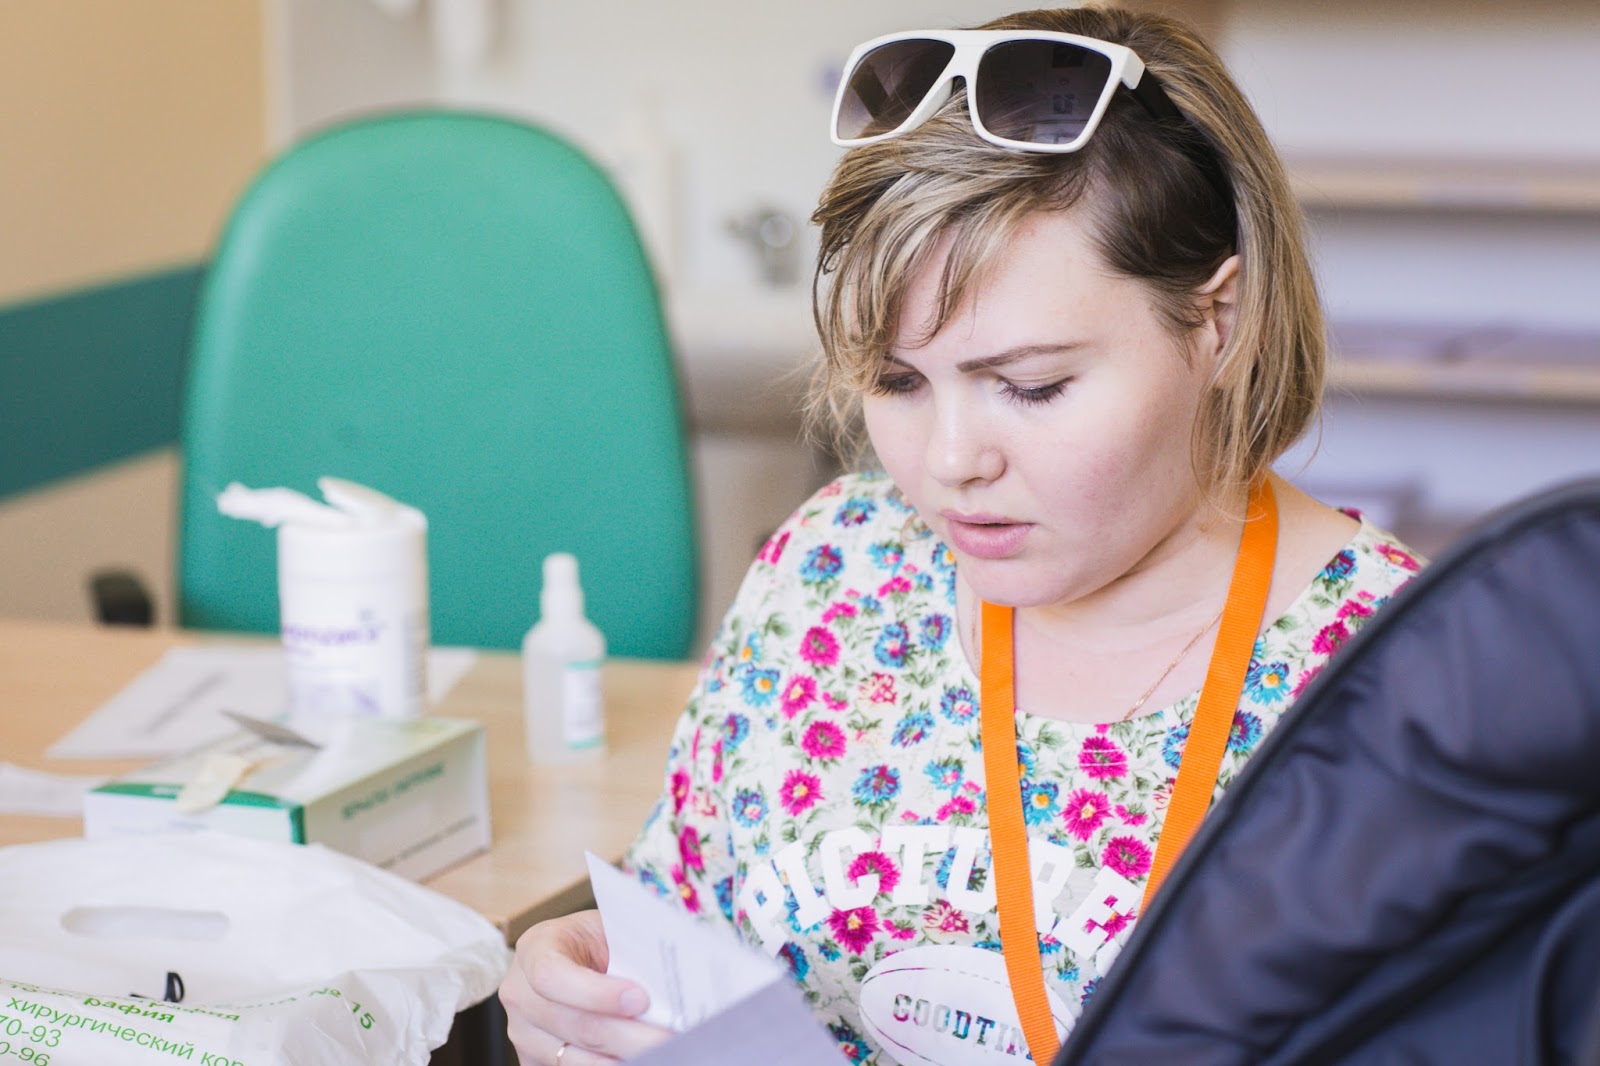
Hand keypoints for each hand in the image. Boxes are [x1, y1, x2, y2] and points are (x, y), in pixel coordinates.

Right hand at [500, 908, 672, 1064]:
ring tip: (665, 1051)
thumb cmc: (596, 941)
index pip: (553, 976)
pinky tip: (642, 1059)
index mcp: (535, 949)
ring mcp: (524, 1034)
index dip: (596, 993)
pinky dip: (613, 1064)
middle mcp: (520, 994)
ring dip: (625, 1057)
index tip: (640, 999)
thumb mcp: (608, 929)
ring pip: (578, 1060)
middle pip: (574, 1026)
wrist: (575, 957)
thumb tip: (667, 978)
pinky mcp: (533, 1062)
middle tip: (670, 1037)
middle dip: (629, 1034)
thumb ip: (628, 948)